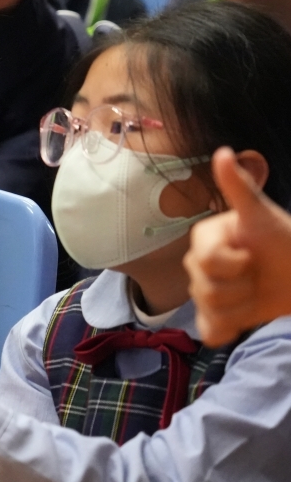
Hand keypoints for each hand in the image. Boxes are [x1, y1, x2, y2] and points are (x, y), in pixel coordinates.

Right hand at [185, 149, 290, 346]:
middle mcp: (198, 264)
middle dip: (241, 287)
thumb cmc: (286, 242)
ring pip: (210, 311)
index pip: (205, 261)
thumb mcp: (264, 216)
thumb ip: (239, 188)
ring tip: (257, 294)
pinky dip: (226, 330)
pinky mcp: (216, 316)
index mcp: (204, 239)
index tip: (253, 255)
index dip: (234, 264)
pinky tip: (242, 322)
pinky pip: (209, 330)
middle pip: (205, 289)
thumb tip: (223, 151)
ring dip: (242, 308)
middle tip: (259, 275)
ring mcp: (205, 291)